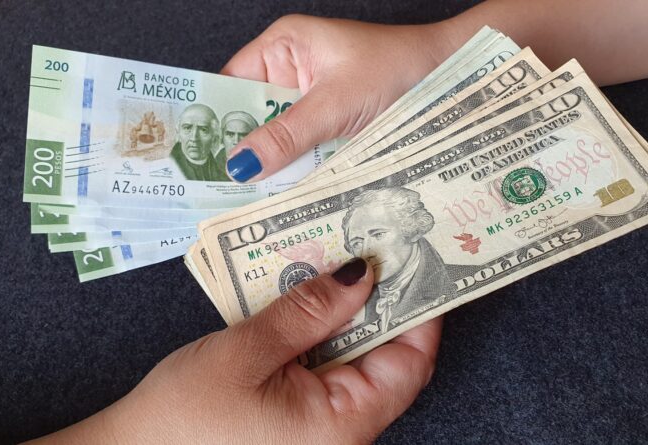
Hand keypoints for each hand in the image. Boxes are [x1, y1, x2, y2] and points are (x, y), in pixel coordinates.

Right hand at [28, 258, 442, 443]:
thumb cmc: (183, 416)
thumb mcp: (246, 352)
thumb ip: (309, 312)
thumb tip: (362, 273)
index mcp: (343, 424)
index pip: (411, 362)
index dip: (421, 308)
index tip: (415, 257)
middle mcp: (344, 431)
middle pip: (389, 360)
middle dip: (384, 302)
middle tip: (373, 245)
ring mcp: (322, 426)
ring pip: (357, 360)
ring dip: (352, 314)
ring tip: (341, 261)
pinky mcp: (300, 418)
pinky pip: (329, 370)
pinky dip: (326, 333)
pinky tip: (311, 299)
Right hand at [221, 14, 455, 181]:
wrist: (453, 79)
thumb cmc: (398, 70)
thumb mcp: (335, 105)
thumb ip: (286, 136)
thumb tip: (238, 165)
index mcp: (284, 47)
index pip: (231, 85)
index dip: (214, 120)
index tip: (194, 158)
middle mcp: (293, 71)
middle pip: (252, 116)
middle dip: (243, 151)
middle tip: (218, 193)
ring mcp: (313, 100)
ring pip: (279, 137)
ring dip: (272, 165)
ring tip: (245, 202)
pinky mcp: (333, 124)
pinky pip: (304, 149)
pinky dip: (298, 170)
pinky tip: (284, 195)